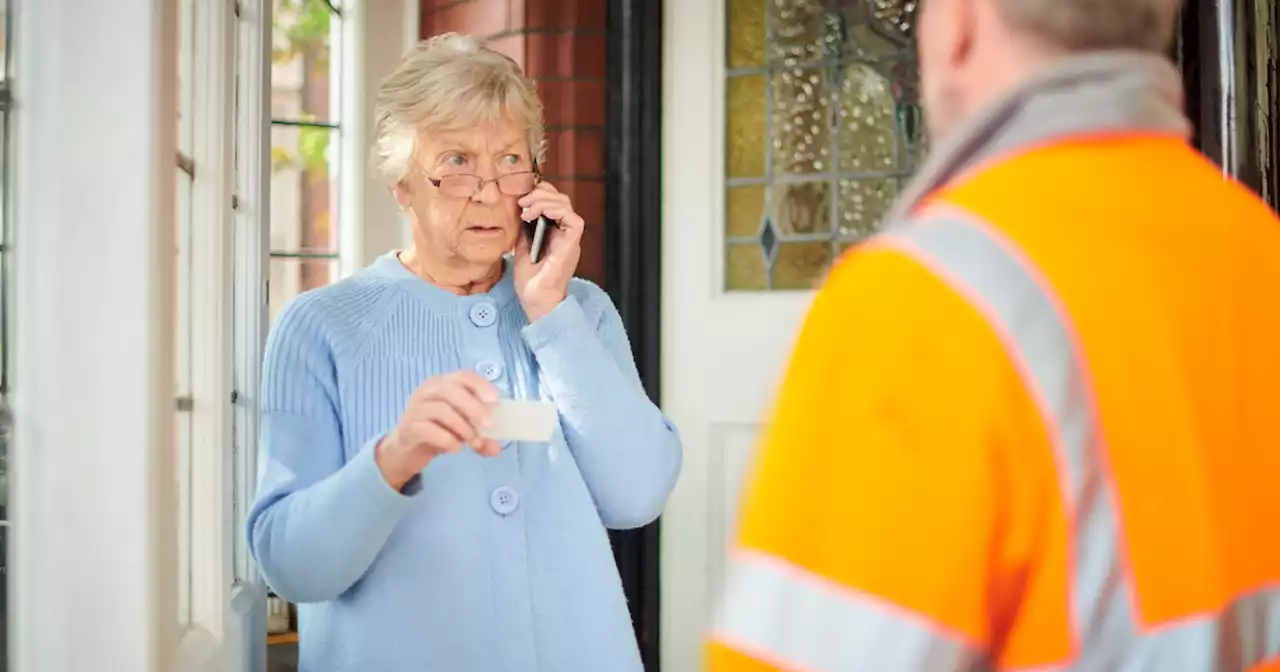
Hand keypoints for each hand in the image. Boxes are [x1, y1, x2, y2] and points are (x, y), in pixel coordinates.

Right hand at [375, 371, 502, 490]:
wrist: (407, 449)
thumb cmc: (437, 430)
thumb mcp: (462, 431)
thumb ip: (480, 438)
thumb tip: (496, 448)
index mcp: (443, 384)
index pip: (463, 376)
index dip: (480, 386)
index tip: (495, 400)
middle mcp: (427, 391)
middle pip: (451, 390)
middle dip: (473, 407)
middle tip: (489, 425)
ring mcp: (416, 409)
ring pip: (441, 410)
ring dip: (463, 427)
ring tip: (474, 442)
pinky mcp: (409, 428)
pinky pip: (428, 429)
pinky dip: (446, 439)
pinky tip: (456, 448)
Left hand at [514, 181, 583, 322]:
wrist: (535, 300)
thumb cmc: (530, 280)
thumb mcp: (522, 246)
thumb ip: (524, 229)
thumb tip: (519, 210)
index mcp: (554, 232)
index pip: (554, 201)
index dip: (540, 193)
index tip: (520, 199)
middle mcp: (564, 233)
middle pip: (561, 199)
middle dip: (540, 193)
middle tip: (522, 202)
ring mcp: (569, 239)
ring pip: (566, 205)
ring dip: (544, 201)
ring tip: (526, 210)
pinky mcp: (572, 246)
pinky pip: (574, 221)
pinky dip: (557, 211)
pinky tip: (539, 213)